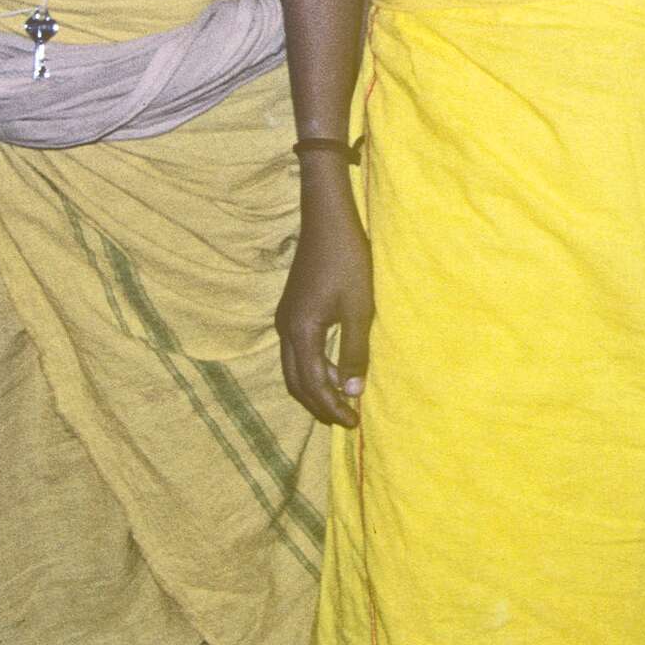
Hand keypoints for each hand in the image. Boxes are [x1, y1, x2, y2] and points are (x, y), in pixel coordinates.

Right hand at [276, 196, 372, 427]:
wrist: (328, 222)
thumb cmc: (348, 261)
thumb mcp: (359, 309)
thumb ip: (355, 352)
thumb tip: (352, 392)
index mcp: (301, 332)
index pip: (313, 385)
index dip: (332, 407)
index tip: (353, 422)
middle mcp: (285, 330)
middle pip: (296, 383)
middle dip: (320, 404)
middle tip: (345, 419)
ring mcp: (285, 320)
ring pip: (295, 369)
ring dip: (317, 387)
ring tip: (344, 398)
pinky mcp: (291, 311)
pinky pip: (297, 352)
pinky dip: (315, 368)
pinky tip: (337, 368)